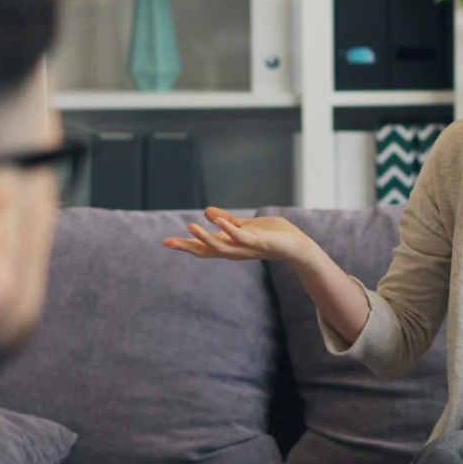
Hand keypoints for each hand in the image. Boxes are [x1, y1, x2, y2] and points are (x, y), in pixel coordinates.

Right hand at [163, 207, 316, 264]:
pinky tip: (219, 221)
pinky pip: (241, 237)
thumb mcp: (245, 226)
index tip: (165, 242)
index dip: (185, 245)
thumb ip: (227, 220)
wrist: (297, 246)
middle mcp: (234, 251)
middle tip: (167, 242)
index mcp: (230, 246)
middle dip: (187, 247)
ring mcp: (246, 248)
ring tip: (190, 226)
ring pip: (221, 246)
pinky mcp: (259, 242)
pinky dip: (229, 229)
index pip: (203, 248)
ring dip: (205, 237)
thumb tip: (207, 212)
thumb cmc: (272, 236)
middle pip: (206, 251)